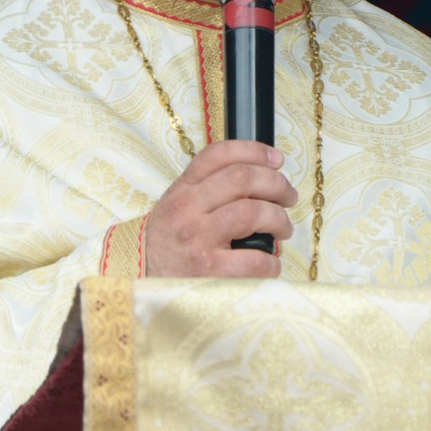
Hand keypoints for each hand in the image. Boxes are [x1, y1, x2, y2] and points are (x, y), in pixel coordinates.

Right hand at [143, 140, 295, 278]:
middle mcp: (188, 208)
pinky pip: (253, 259)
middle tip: (288, 197)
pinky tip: (270, 264)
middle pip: (243, 179)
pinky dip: (271, 262)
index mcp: (183, 189)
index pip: (219, 155)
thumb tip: (261, 180)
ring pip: (252, 212)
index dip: (255, 151)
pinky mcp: (208, 270)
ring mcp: (197, 238)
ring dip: (279, 219)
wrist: (141, 280)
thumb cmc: (169, 244)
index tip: (277, 160)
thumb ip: (209, 189)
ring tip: (283, 229)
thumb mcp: (178, 206)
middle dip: (277, 185)